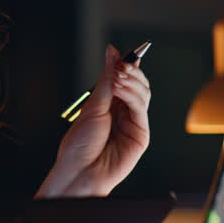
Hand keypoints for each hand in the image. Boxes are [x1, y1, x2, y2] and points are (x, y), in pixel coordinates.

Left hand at [37, 45, 151, 197]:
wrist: (79, 171)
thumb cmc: (80, 143)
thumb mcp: (93, 106)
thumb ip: (107, 79)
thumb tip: (112, 51)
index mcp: (110, 104)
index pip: (125, 79)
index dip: (128, 65)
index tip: (126, 54)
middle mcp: (124, 112)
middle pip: (138, 84)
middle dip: (131, 72)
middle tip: (121, 66)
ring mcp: (133, 123)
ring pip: (143, 94)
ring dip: (131, 82)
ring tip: (118, 77)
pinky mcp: (141, 134)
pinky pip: (141, 109)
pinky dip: (132, 95)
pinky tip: (120, 89)